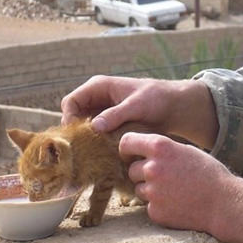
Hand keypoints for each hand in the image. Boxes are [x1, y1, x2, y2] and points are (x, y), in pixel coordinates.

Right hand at [60, 76, 218, 148]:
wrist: (173, 107)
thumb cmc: (156, 99)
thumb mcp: (137, 105)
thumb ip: (116, 114)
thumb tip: (95, 126)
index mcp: (98, 86)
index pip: (71, 101)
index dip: (69, 118)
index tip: (78, 137)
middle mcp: (96, 98)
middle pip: (73, 116)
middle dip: (76, 133)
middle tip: (82, 151)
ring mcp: (101, 112)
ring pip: (82, 128)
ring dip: (86, 141)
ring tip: (91, 156)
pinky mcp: (108, 125)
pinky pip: (94, 135)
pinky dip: (96, 144)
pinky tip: (102, 156)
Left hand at [119, 132, 242, 242]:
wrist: (223, 203)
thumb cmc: (208, 173)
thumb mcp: (185, 150)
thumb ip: (162, 149)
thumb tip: (141, 149)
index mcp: (160, 147)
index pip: (126, 142)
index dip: (127, 149)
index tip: (131, 154)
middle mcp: (152, 167)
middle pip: (131, 169)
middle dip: (142, 173)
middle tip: (163, 176)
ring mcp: (152, 191)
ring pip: (138, 188)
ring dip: (150, 189)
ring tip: (173, 190)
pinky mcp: (155, 211)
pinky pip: (148, 205)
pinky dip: (158, 205)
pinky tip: (176, 203)